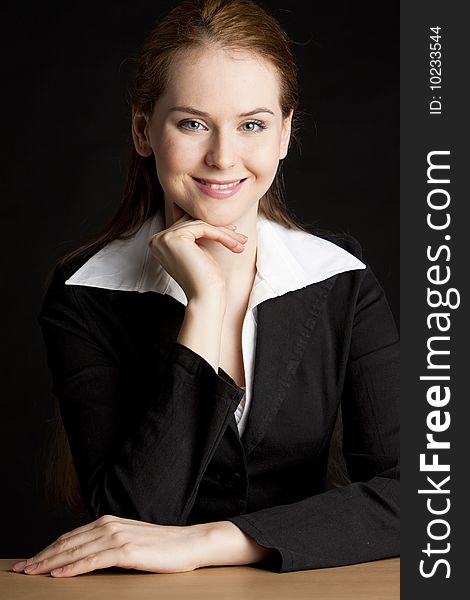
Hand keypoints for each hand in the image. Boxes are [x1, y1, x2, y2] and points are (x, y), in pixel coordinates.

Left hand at [12, 514, 205, 576]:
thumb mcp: (129, 541)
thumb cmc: (160, 546)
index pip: (70, 536)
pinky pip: (93, 560)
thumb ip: (106, 544)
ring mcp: (117, 537)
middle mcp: (109, 525)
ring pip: (75, 550)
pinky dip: (73, 567)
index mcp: (108, 522)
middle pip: (67, 542)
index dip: (47, 549)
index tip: (30, 561)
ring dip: (50, 562)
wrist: (188, 543)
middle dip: (41, 556)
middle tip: (21, 568)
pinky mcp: (126, 551)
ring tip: (32, 572)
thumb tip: (83, 557)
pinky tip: (59, 574)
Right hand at [148, 207, 248, 301]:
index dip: (210, 227)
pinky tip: (235, 244)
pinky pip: (203, 228)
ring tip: (241, 242)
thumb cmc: (204, 278)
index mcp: (159, 241)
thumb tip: (203, 210)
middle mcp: (157, 239)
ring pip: (200, 224)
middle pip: (193, 223)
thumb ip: (195, 231)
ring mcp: (163, 237)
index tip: (231, 231)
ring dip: (224, 233)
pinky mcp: (175, 238)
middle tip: (240, 237)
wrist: (205, 297)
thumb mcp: (198, 249)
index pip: (187, 225)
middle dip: (219, 229)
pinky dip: (222, 235)